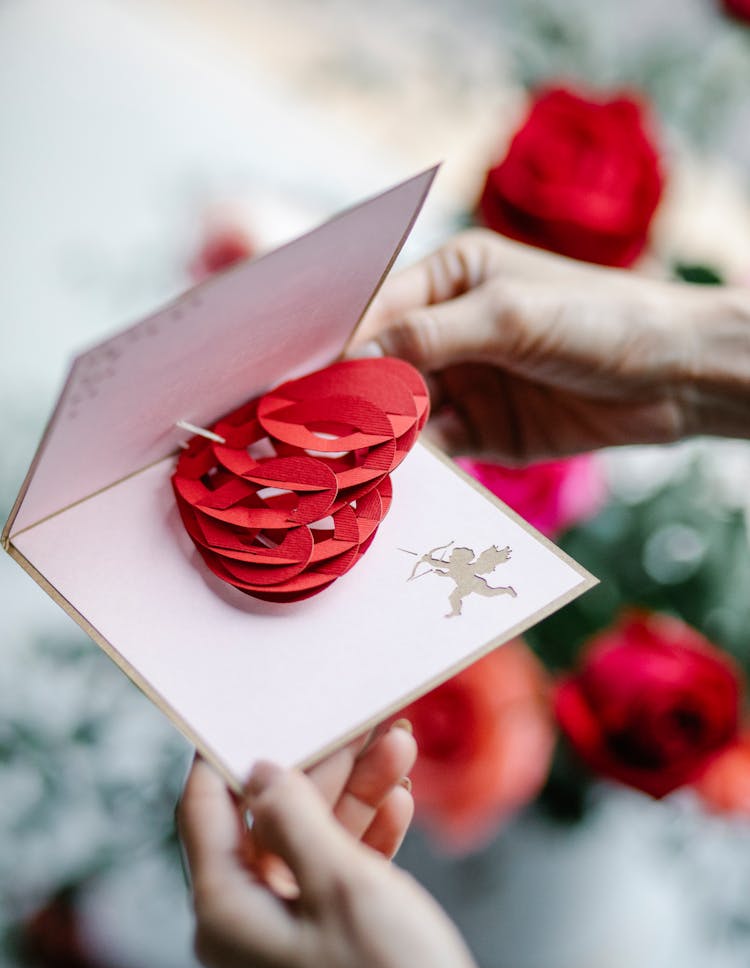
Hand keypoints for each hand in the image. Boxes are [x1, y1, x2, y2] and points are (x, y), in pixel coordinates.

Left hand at [178, 739, 535, 967]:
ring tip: (397, 749)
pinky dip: (363, 847)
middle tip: (360, 725)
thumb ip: (294, 819)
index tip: (253, 710)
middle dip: (320, 772)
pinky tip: (398, 807)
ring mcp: (285, 959)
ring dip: (353, 801)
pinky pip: (333, 892)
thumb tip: (261, 776)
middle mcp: (244, 941)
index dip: (227, 756)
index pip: (204, 814)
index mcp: (226, 920)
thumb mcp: (344, 885)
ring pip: (308, 855)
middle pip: (267, 830)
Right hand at [350, 229, 749, 462]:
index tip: (306, 387)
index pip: (378, 312)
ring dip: (382, 437)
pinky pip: (437, 448)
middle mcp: (451, 329)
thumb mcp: (512, 317)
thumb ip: (431, 336)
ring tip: (352, 461)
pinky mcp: (485, 432)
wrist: (678, 377)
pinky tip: (398, 477)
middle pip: (383, 367)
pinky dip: (418, 463)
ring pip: (403, 413)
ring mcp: (467, 382)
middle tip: (317, 435)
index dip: (341, 349)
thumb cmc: (602, 320)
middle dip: (355, 400)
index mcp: (453, 277)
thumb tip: (355, 359)